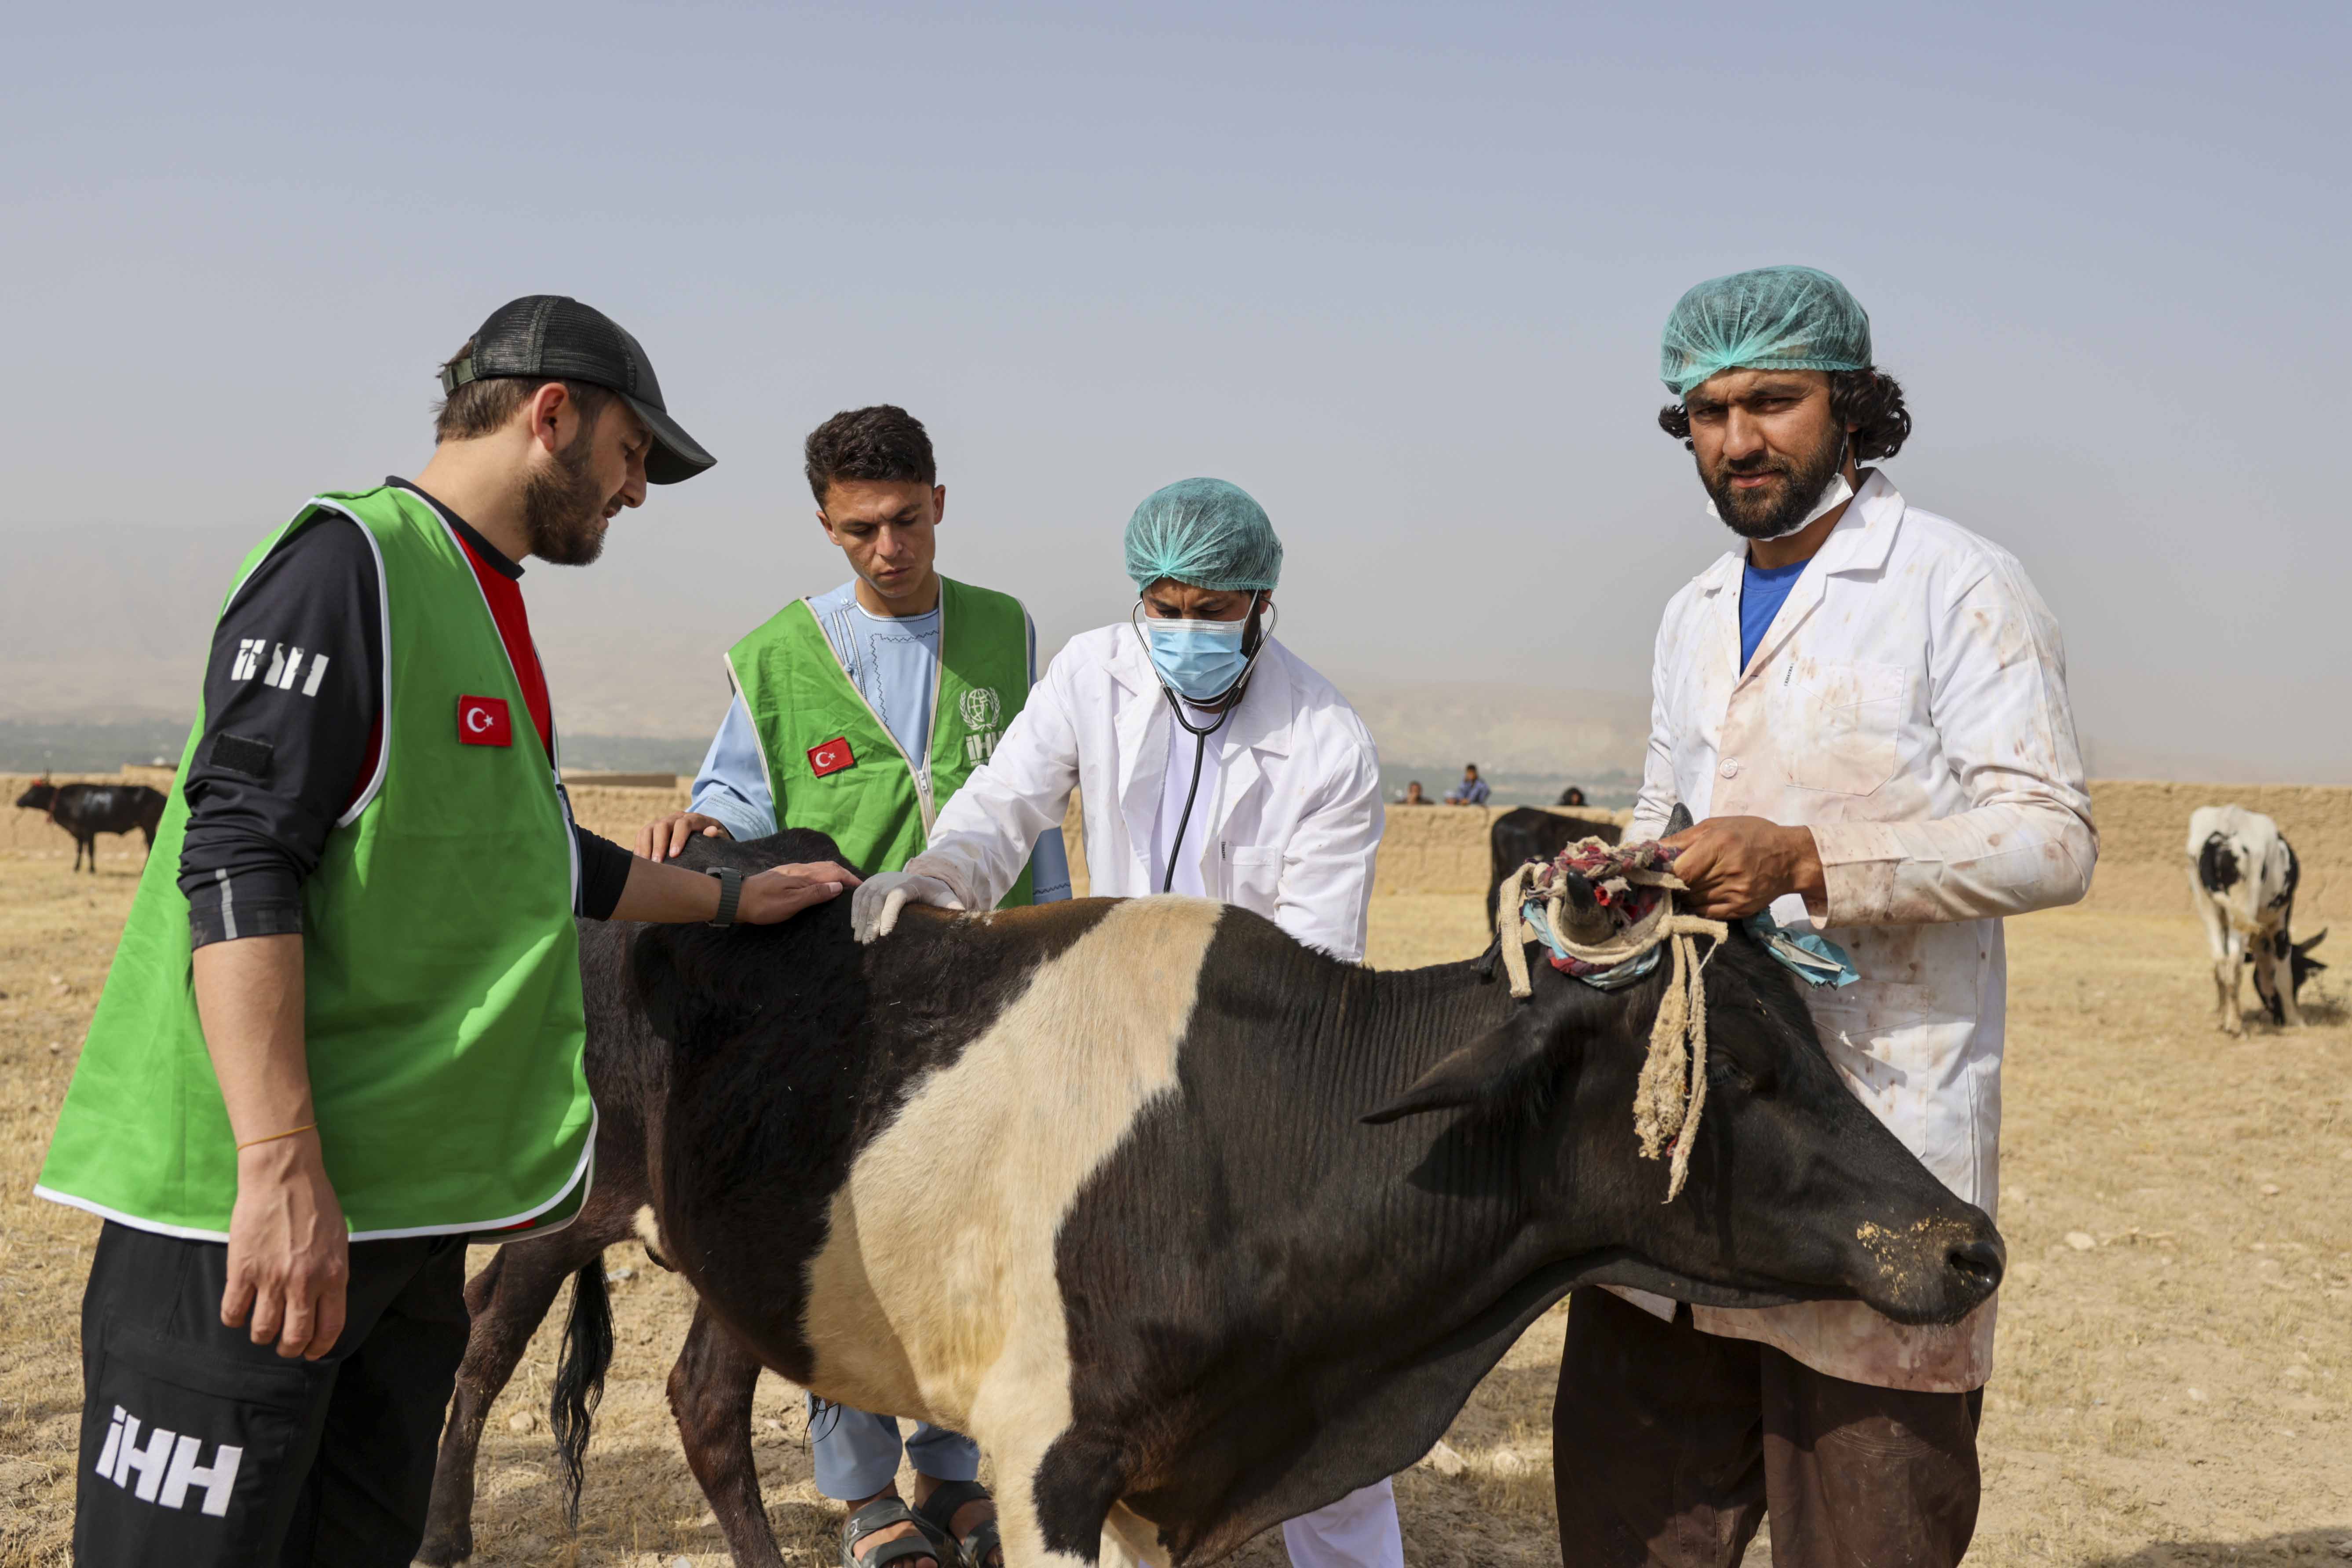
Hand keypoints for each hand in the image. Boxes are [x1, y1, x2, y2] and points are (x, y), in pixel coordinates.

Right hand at [221, 1131, 347, 1359]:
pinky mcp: (243, 1271)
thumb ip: (331, 1273)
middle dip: (289, 1348)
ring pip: (263, 1330)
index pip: (330, 1327)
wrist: (284, 1177)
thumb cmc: (315, 1203)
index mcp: (333, 1275)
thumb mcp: (337, 1241)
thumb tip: (323, 1300)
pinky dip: (233, 1319)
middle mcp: (305, 1283)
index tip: (311, 1352)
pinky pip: (233, 1312)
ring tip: (260, 1330)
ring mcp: (272, 1279)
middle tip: (283, 1345)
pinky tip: (237, 1312)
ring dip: (261, 1336)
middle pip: (295, 1336)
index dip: (319, 1347)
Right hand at [641, 811, 731, 861]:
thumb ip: (716, 835)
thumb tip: (711, 832)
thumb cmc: (712, 837)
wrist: (703, 831)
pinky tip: (641, 861)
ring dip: (646, 846)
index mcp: (692, 818)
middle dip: (659, 845)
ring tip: (648, 864)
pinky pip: (641, 835)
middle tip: (658, 863)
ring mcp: (662, 822)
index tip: (674, 854)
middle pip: (662, 825)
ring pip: (648, 829)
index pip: (683, 824)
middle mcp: (675, 817)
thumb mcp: (719, 836)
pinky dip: (639, 847)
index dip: (678, 838)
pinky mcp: (653, 829)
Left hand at [737, 861, 862, 924]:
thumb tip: (838, 886)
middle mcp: (800, 869)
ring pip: (820, 868)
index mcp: (804, 875)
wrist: (738, 899)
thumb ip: (815, 894)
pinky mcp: (786, 875)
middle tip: (858, 887)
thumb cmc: (764, 905)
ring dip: (836, 874)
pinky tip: (823, 884)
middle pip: (829, 867)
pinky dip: (824, 876)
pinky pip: (812, 871)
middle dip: (846, 875)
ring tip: (845, 886)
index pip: (834, 872)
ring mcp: (792, 870)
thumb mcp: (791, 903)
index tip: (863, 888)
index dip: (850, 879)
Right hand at [851, 871, 964, 942]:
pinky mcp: (868, 884)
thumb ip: (952, 907)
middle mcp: (890, 880)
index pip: (895, 897)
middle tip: (869, 943)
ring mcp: (877, 881)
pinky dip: (855, 912)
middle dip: (871, 922)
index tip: (885, 933)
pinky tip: (855, 928)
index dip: (889, 914)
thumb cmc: (933, 894)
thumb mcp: (945, 899)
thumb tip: (962, 917)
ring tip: (861, 941)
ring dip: (861, 921)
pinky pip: (857, 897)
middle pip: (876, 900)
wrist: (918, 878)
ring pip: (865, 900)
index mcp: (909, 884)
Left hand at [1660, 815, 1823, 919]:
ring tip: (1685, 885)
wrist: (1790, 858)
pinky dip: (1697, 906)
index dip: (1665, 872)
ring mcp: (1736, 893)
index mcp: (1720, 845)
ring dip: (1684, 895)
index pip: (1680, 870)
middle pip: (1685, 887)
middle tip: (1667, 879)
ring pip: (1693, 902)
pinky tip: (1698, 895)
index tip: (1660, 870)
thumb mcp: (1717, 825)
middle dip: (1672, 884)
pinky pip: (1706, 913)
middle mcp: (1728, 871)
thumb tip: (1654, 850)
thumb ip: (1684, 838)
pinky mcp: (1740, 909)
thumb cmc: (1751, 835)